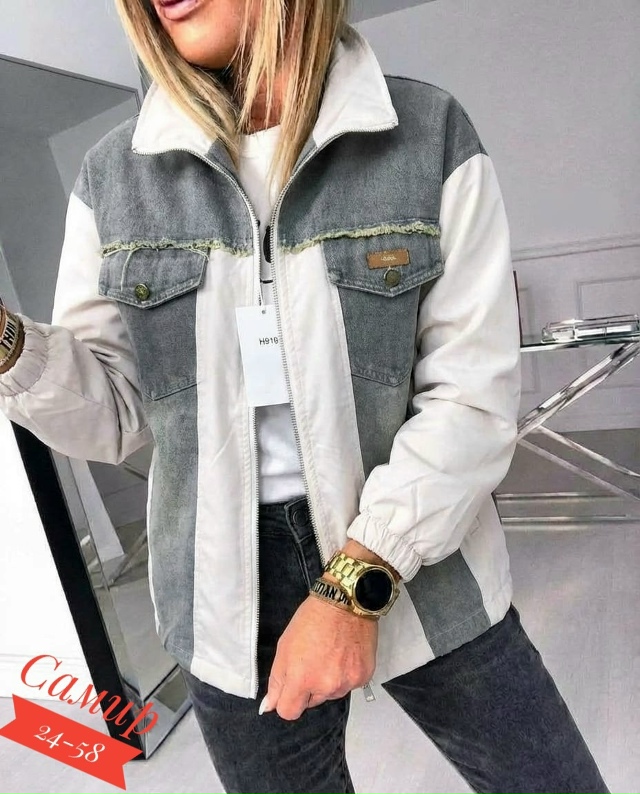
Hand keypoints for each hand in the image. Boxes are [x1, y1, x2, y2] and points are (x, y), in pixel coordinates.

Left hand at [262, 595, 377, 720]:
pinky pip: (349, 685)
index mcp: (302, 679)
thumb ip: (277, 680)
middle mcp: (326, 686)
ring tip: (330, 654)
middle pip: (311, 703)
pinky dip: (345, 674)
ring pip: (331, 694)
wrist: (346, 602)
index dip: (287, 701)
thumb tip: (270, 706)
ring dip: (328, 682)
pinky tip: (344, 654)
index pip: (289, 712)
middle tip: (312, 661)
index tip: (290, 688)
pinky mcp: (363, 677)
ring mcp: (347, 683)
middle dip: (309, 688)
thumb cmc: (312, 619)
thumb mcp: (285, 646)